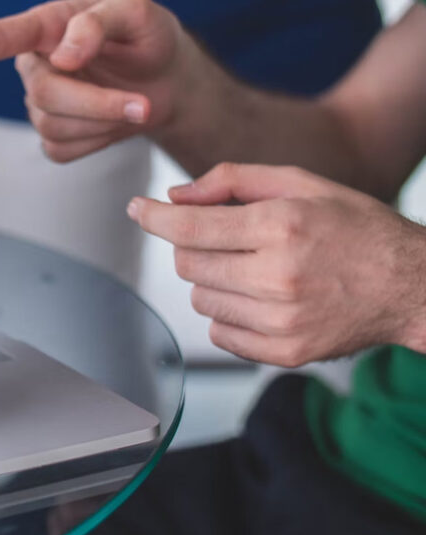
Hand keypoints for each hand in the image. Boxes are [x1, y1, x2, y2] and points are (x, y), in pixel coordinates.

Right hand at [0, 0, 218, 162]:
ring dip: (104, 121)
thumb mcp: (137, 13)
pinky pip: (63, 150)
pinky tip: (113, 123)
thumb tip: (63, 56)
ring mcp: (41, 104)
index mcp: (45, 26)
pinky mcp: (54, 136)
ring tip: (137, 104)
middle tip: (142, 104)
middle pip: (43, 95)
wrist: (168, 80)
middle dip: (96, 103)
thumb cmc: (148, 36)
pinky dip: (98, 142)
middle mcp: (34, 64)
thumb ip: (98, 22)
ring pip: (53, 126)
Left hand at [127, 163, 425, 365]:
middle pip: (188, 264)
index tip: (137, 209)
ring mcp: (282, 321)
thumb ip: (231, 180)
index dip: (154, 217)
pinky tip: (259, 297)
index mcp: (281, 227)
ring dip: (212, 280)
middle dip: (193, 245)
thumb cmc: (355, 228)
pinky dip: (227, 314)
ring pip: (199, 299)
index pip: (190, 227)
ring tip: (252, 267)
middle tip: (226, 237)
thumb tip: (175, 197)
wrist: (410, 285)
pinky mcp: (285, 353)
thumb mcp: (300, 183)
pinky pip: (220, 333)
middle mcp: (278, 277)